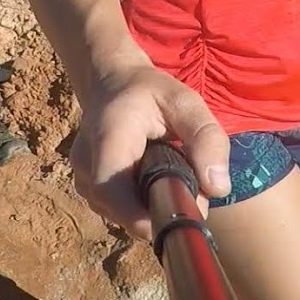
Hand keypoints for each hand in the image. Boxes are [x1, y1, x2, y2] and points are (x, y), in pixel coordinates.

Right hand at [70, 63, 231, 241]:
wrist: (111, 83)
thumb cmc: (150, 93)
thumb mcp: (186, 103)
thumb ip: (206, 139)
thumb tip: (218, 188)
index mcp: (108, 137)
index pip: (112, 192)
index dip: (145, 216)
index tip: (183, 215)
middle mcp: (85, 162)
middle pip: (121, 211)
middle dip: (160, 212)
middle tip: (191, 189)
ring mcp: (81, 177)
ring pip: (120, 215)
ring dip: (150, 209)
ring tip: (170, 176)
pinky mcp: (86, 188)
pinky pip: (117, 211)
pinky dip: (139, 205)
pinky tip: (152, 180)